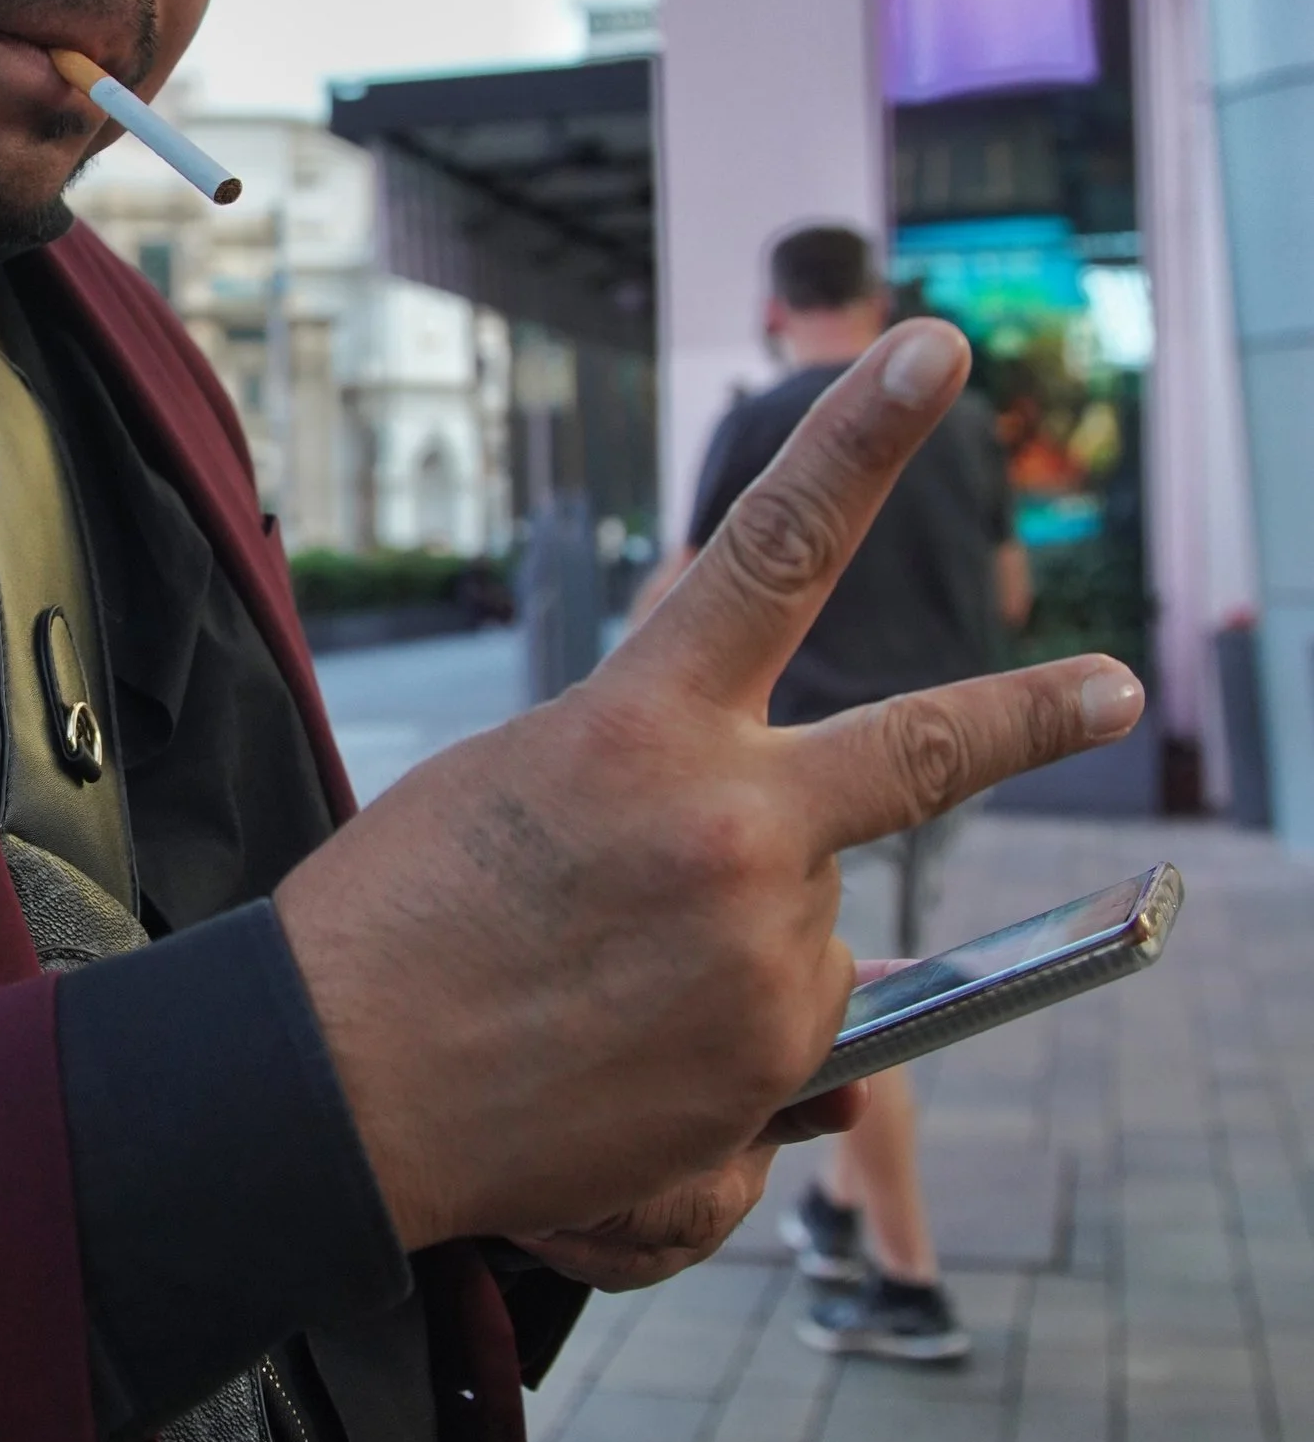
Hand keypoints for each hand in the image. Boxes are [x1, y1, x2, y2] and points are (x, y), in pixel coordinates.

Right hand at [275, 320, 1141, 1261]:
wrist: (332, 1094)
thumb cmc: (400, 925)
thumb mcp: (523, 792)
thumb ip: (663, 793)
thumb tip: (781, 880)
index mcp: (642, 727)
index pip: (775, 549)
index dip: (861, 438)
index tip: (930, 346)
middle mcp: (729, 829)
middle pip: (917, 751)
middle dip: (1029, 714)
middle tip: (1109, 687)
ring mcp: (763, 955)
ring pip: (813, 930)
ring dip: (741, 956)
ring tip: (599, 1000)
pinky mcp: (767, 1068)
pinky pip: (791, 1048)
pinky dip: (724, 1062)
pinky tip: (614, 1074)